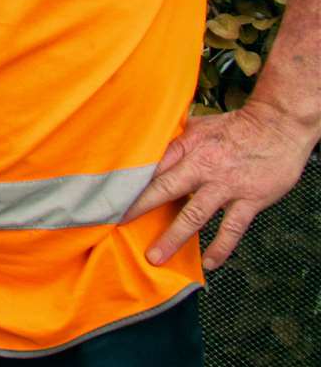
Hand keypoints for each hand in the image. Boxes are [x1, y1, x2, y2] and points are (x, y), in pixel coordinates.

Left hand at [123, 101, 313, 270]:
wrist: (278, 127)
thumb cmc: (235, 126)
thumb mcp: (199, 125)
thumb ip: (174, 137)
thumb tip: (146, 140)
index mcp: (187, 147)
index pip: (152, 166)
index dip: (130, 182)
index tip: (110, 195)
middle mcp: (203, 167)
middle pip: (164, 189)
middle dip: (139, 208)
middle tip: (117, 224)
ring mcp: (226, 186)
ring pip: (195, 215)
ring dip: (173, 237)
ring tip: (155, 257)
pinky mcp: (249, 200)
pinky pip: (232, 228)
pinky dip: (220, 247)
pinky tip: (210, 263)